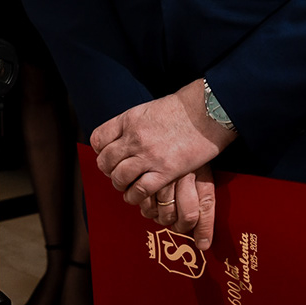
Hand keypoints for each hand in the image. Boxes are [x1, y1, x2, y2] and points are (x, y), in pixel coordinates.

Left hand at [92, 82, 232, 247]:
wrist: (207, 112)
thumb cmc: (182, 109)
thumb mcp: (149, 109)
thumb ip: (133, 124)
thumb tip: (123, 138)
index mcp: (128, 119)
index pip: (98, 139)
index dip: (100, 151)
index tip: (108, 155)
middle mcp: (134, 138)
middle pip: (106, 161)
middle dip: (108, 171)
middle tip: (117, 173)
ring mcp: (148, 155)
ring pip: (119, 177)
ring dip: (120, 185)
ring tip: (126, 186)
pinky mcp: (165, 171)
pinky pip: (140, 190)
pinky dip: (134, 196)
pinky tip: (136, 195)